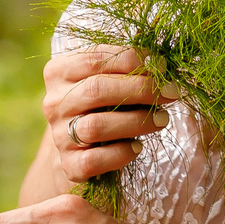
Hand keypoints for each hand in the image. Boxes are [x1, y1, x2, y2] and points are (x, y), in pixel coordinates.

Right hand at [42, 44, 171, 183]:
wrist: (76, 150)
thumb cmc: (99, 106)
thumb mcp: (106, 80)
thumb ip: (125, 68)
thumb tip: (158, 63)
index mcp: (59, 73)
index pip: (94, 58)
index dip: (131, 59)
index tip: (162, 65)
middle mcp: (53, 103)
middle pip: (97, 90)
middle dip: (140, 89)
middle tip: (170, 92)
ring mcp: (58, 135)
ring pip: (96, 126)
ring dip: (137, 121)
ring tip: (163, 119)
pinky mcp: (68, 165)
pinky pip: (95, 160)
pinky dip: (121, 153)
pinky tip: (137, 147)